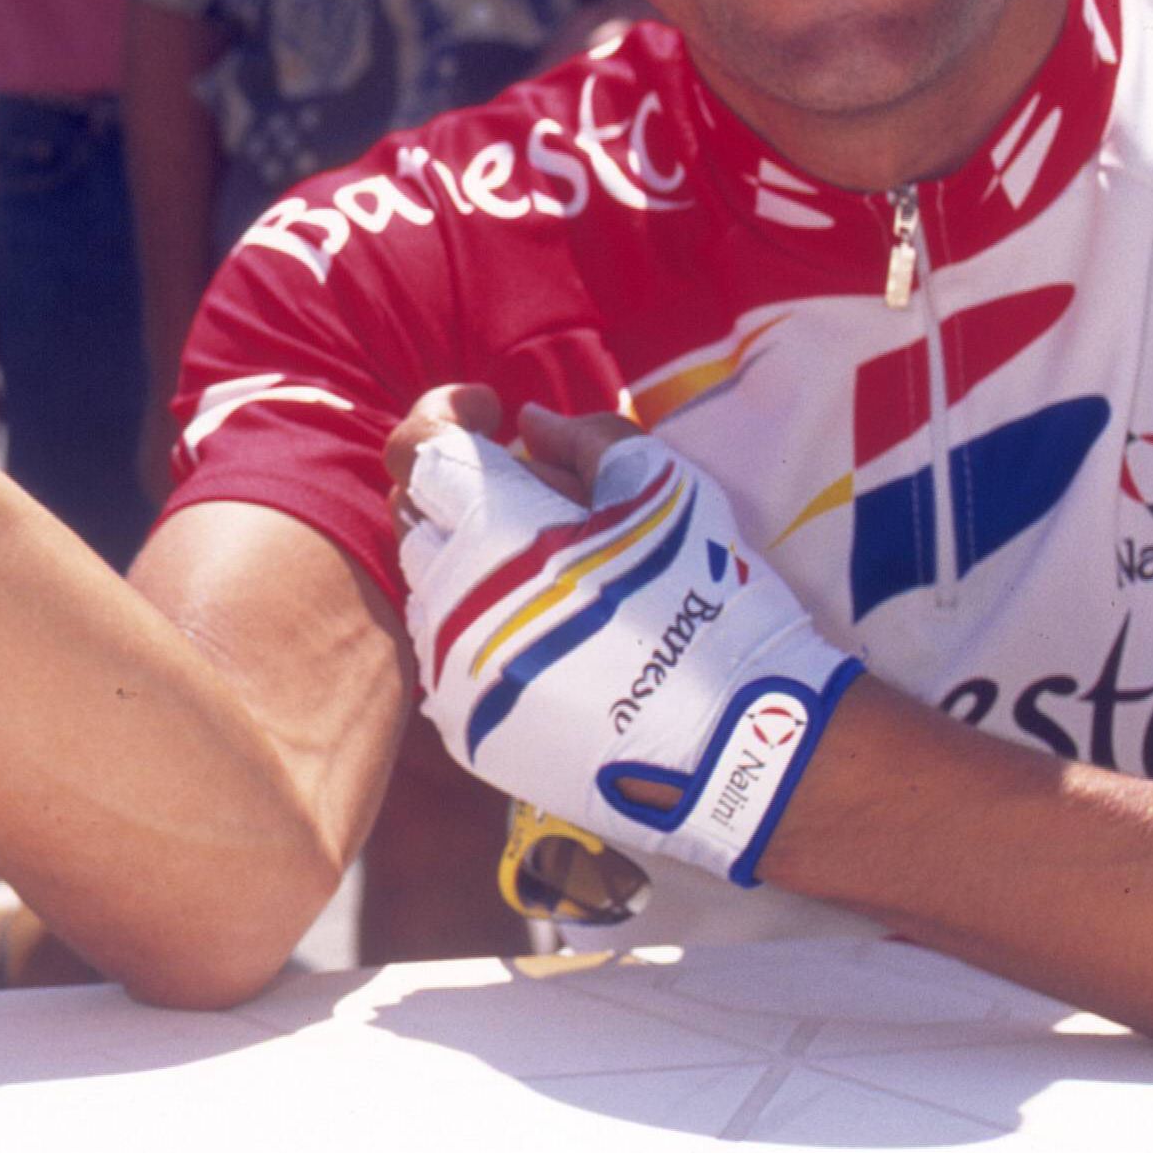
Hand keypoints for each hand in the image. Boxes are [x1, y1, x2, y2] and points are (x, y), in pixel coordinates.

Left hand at [388, 385, 857, 889]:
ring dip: (470, 564)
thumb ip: (585, 440)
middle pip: (418, 516)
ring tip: (548, 573)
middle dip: (462, 491)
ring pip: (430, 586)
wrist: (734, 740)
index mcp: (493, 528)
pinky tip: (548, 637)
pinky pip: (447, 655)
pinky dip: (481, 629)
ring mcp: (451, 670)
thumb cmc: (704, 598)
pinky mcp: (463, 725)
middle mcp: (452, 598)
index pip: (418, 447)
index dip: (446, 415)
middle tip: (534, 497)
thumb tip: (528, 424)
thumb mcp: (661, 491)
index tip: (491, 413)